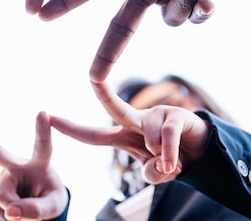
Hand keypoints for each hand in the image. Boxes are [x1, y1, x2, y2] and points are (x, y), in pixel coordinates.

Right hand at [0, 112, 68, 220]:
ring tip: (26, 209)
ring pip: (4, 200)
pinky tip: (13, 210)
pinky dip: (7, 215)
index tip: (43, 112)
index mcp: (39, 162)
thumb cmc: (50, 198)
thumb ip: (36, 209)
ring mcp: (3, 175)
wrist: (40, 204)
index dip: (42, 130)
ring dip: (15, 212)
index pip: (42, 146)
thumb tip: (10, 212)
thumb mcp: (52, 206)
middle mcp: (17, 163)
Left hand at [50, 82, 209, 184]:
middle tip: (92, 76)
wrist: (200, 151)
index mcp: (122, 135)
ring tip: (171, 160)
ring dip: (161, 159)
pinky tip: (175, 164)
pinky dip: (170, 156)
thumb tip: (157, 164)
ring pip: (150, 139)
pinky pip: (167, 138)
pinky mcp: (176, 115)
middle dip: (102, 90)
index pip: (92, 134)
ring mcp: (155, 115)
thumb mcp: (157, 173)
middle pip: (115, 106)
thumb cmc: (170, 159)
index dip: (72, 128)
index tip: (50, 117)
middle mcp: (135, 121)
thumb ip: (152, 174)